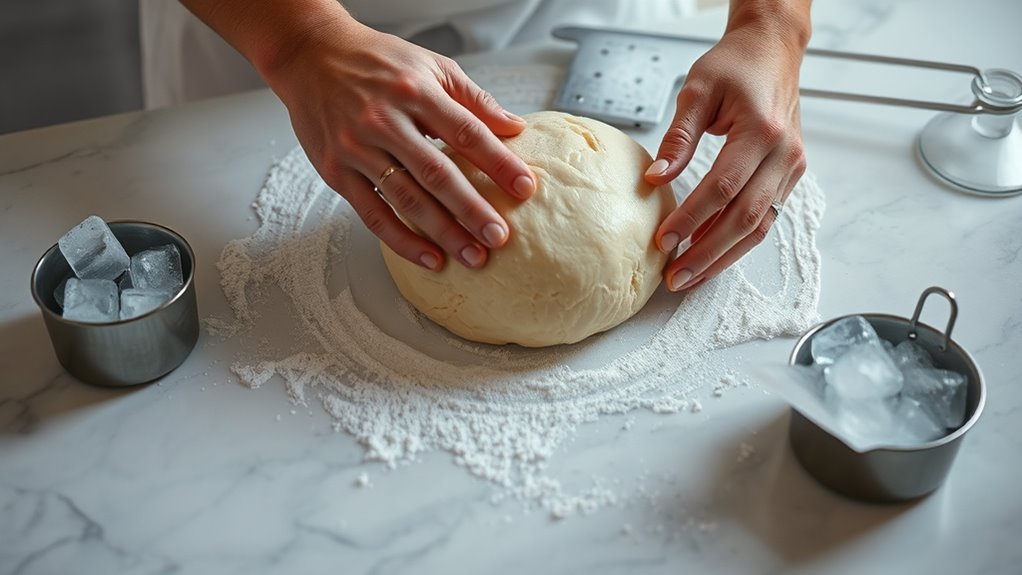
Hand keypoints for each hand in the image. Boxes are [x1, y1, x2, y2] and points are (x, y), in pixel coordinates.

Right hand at [262, 13, 535, 270]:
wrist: (309, 55)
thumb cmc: (375, 61)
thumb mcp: (430, 65)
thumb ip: (473, 99)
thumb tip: (514, 128)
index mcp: (414, 92)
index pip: (466, 132)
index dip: (498, 162)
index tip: (525, 188)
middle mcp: (384, 121)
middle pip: (436, 173)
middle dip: (472, 209)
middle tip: (500, 236)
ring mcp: (357, 149)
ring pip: (407, 200)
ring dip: (444, 233)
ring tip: (474, 256)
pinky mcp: (336, 172)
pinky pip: (373, 215)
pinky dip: (403, 241)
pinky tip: (431, 258)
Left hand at [644, 5, 809, 291]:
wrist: (773, 52)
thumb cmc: (735, 67)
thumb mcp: (697, 91)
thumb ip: (677, 138)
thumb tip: (655, 179)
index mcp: (762, 131)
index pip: (722, 187)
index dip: (692, 219)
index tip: (664, 241)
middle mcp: (784, 154)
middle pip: (745, 218)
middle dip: (708, 253)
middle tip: (675, 277)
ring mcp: (792, 168)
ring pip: (759, 227)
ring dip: (723, 257)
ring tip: (689, 277)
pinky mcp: (789, 176)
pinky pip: (765, 218)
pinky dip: (736, 241)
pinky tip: (709, 255)